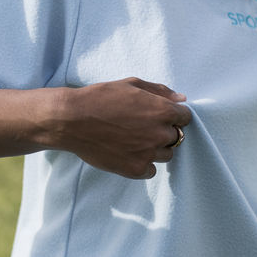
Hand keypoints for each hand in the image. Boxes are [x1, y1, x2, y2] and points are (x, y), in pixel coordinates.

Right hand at [57, 77, 191, 178]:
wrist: (72, 120)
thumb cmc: (100, 98)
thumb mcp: (131, 85)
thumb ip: (160, 91)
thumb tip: (182, 99)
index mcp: (163, 111)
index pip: (185, 117)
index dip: (173, 115)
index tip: (158, 116)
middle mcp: (160, 134)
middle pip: (176, 137)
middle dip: (163, 131)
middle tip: (141, 127)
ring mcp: (149, 153)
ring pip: (166, 155)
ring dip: (155, 148)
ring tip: (134, 140)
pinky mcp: (135, 169)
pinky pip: (151, 170)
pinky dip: (143, 164)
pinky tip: (128, 153)